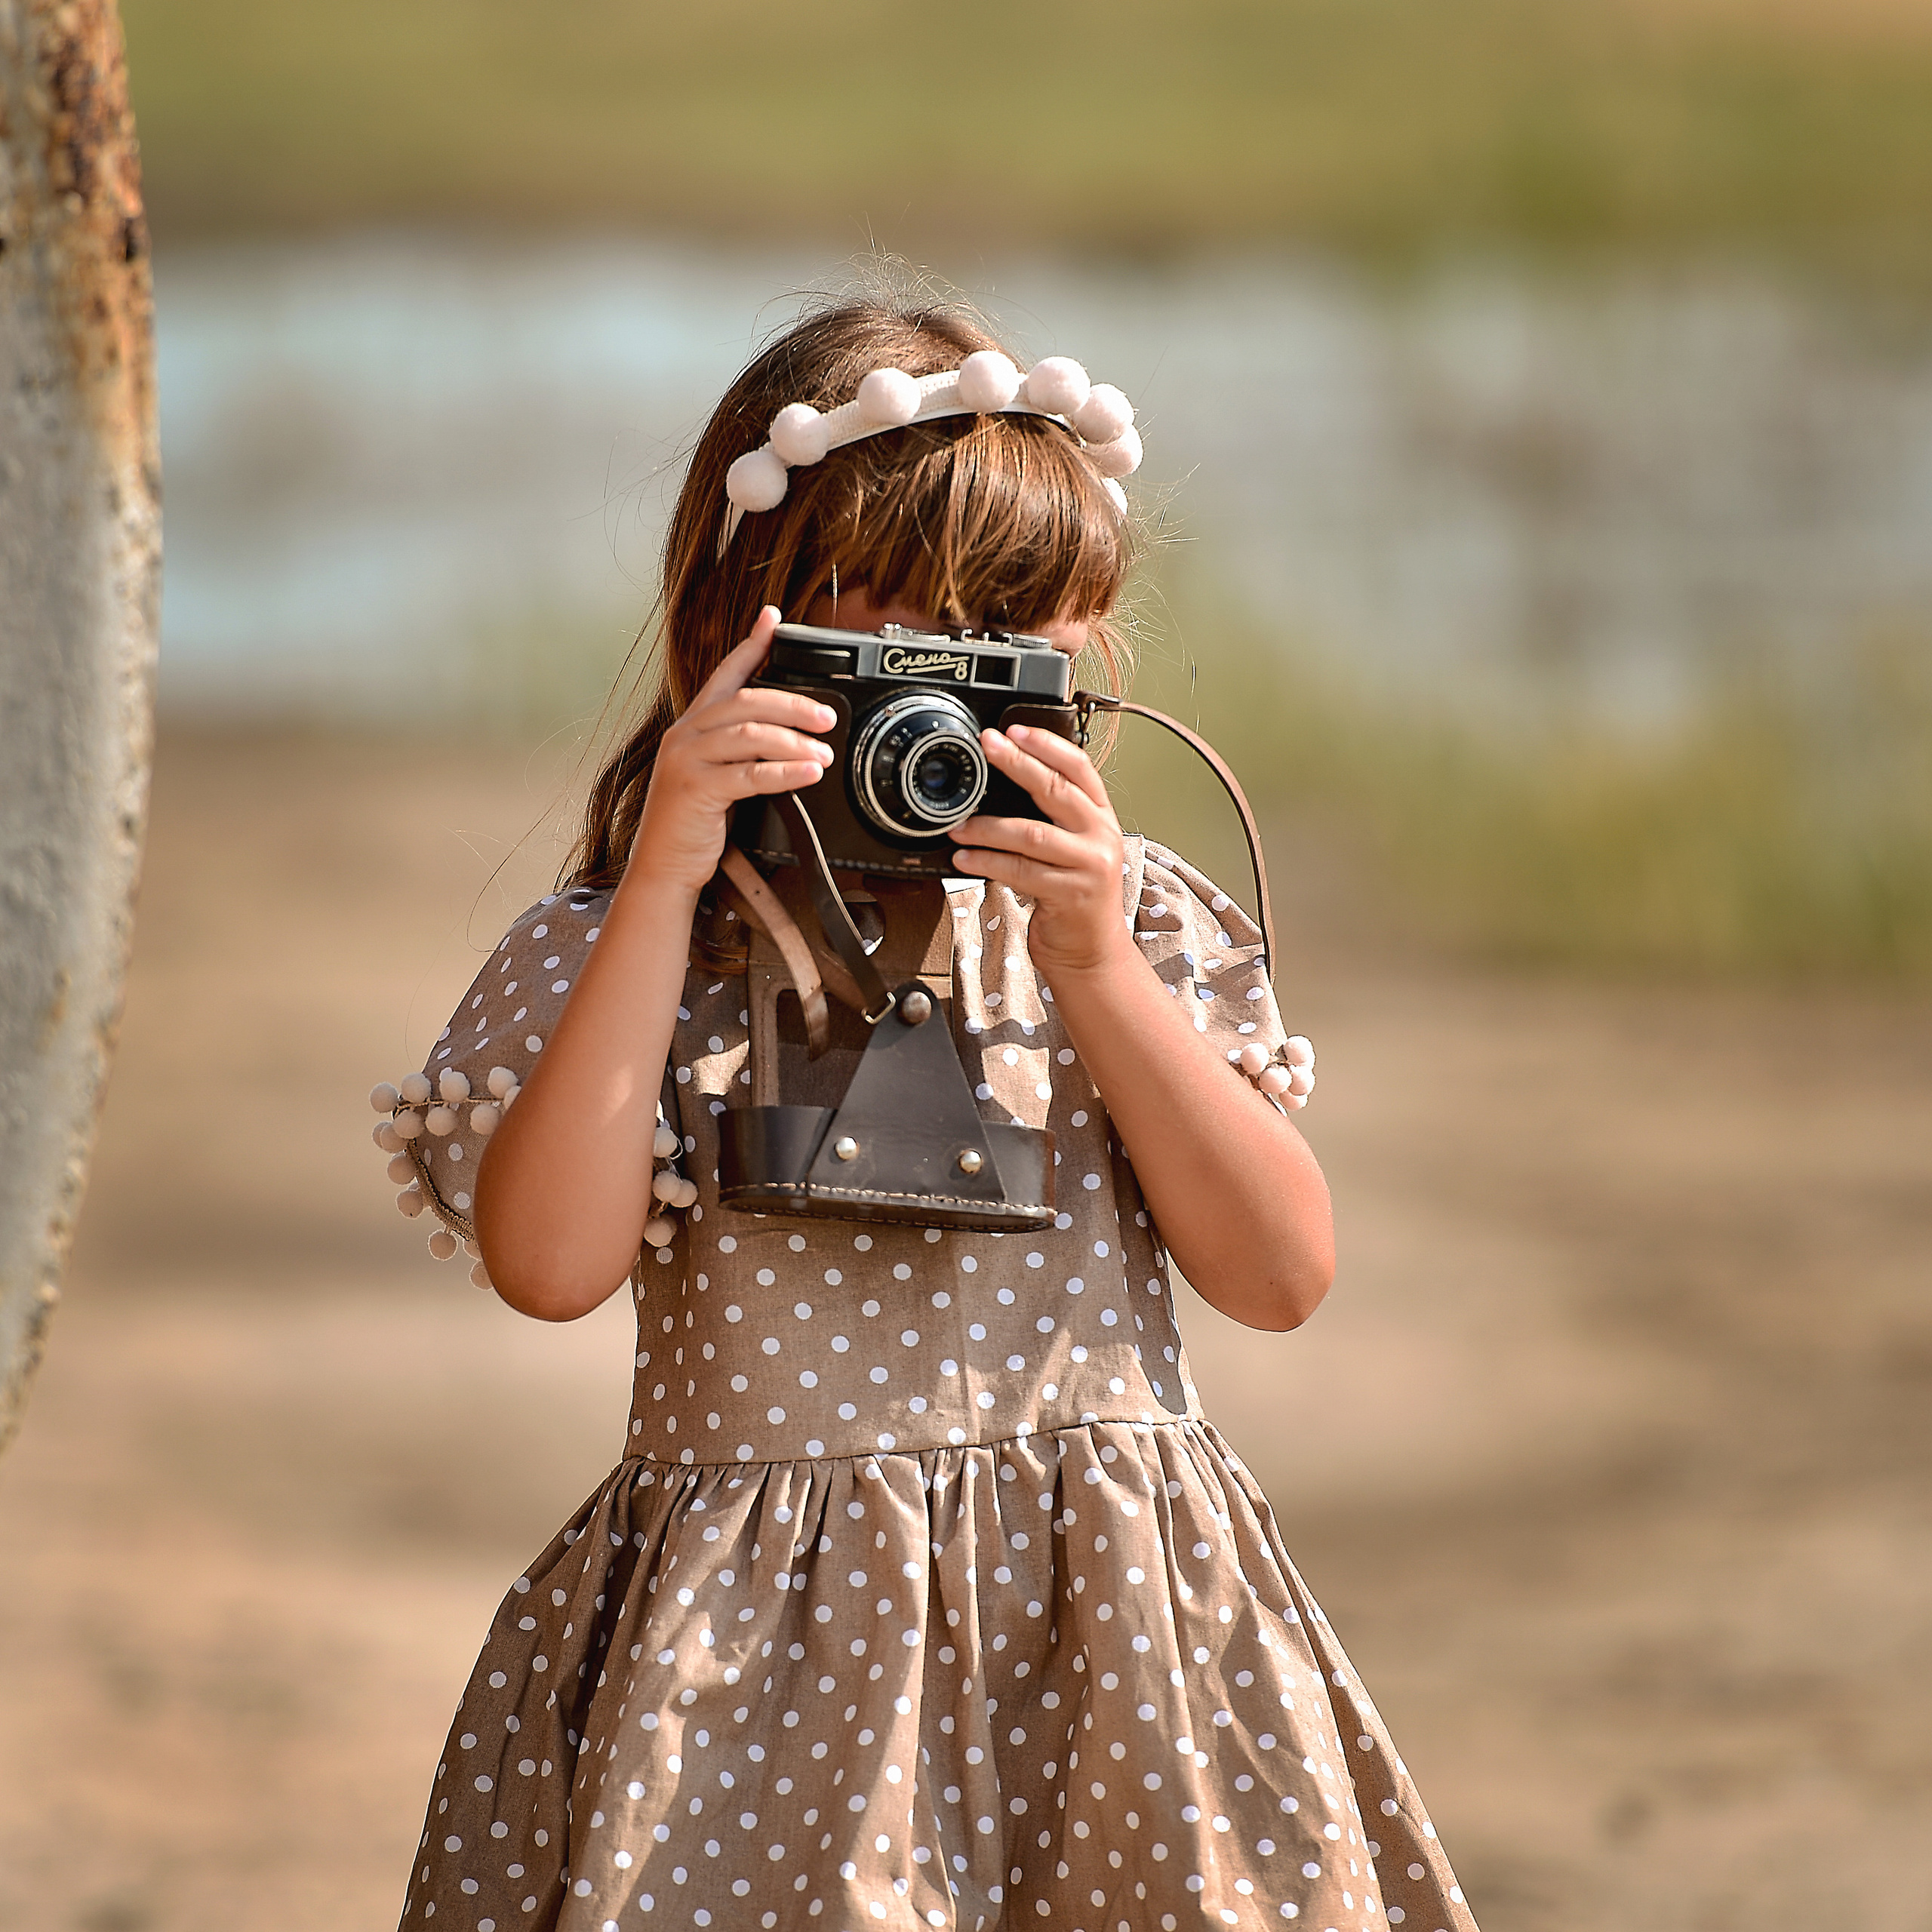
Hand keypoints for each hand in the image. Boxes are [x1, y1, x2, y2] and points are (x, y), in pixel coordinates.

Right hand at [626, 607, 835, 895]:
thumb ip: (741, 750)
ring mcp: (687, 760)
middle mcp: (686, 735)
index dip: (751, 644)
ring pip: (750, 734)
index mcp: (692, 726)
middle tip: (826, 716)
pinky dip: (785, 773)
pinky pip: (749, 774)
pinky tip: (808, 774)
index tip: (773, 619)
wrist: (663, 866)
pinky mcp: (695, 789)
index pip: (725, 674)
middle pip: (746, 701)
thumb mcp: (716, 775)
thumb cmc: (693, 823)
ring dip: (795, 742)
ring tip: (824, 753)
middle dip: (793, 704)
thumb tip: (787, 735)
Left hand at [951, 724, 1134, 980]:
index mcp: (1101, 819)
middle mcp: (1101, 837)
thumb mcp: (1073, 851)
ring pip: (1032, 834)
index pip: (1080, 769)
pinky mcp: (1071, 895)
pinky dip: (987, 862)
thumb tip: (1000, 790)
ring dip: (988, 827)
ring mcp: (1089, 866)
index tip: (1016, 730)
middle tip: (987, 746)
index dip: (1048, 745)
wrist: (1091, 954)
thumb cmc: (1073, 900)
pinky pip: (1020, 871)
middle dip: (1017, 763)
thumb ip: (1052, 821)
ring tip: (959, 825)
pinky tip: (965, 859)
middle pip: (1056, 789)